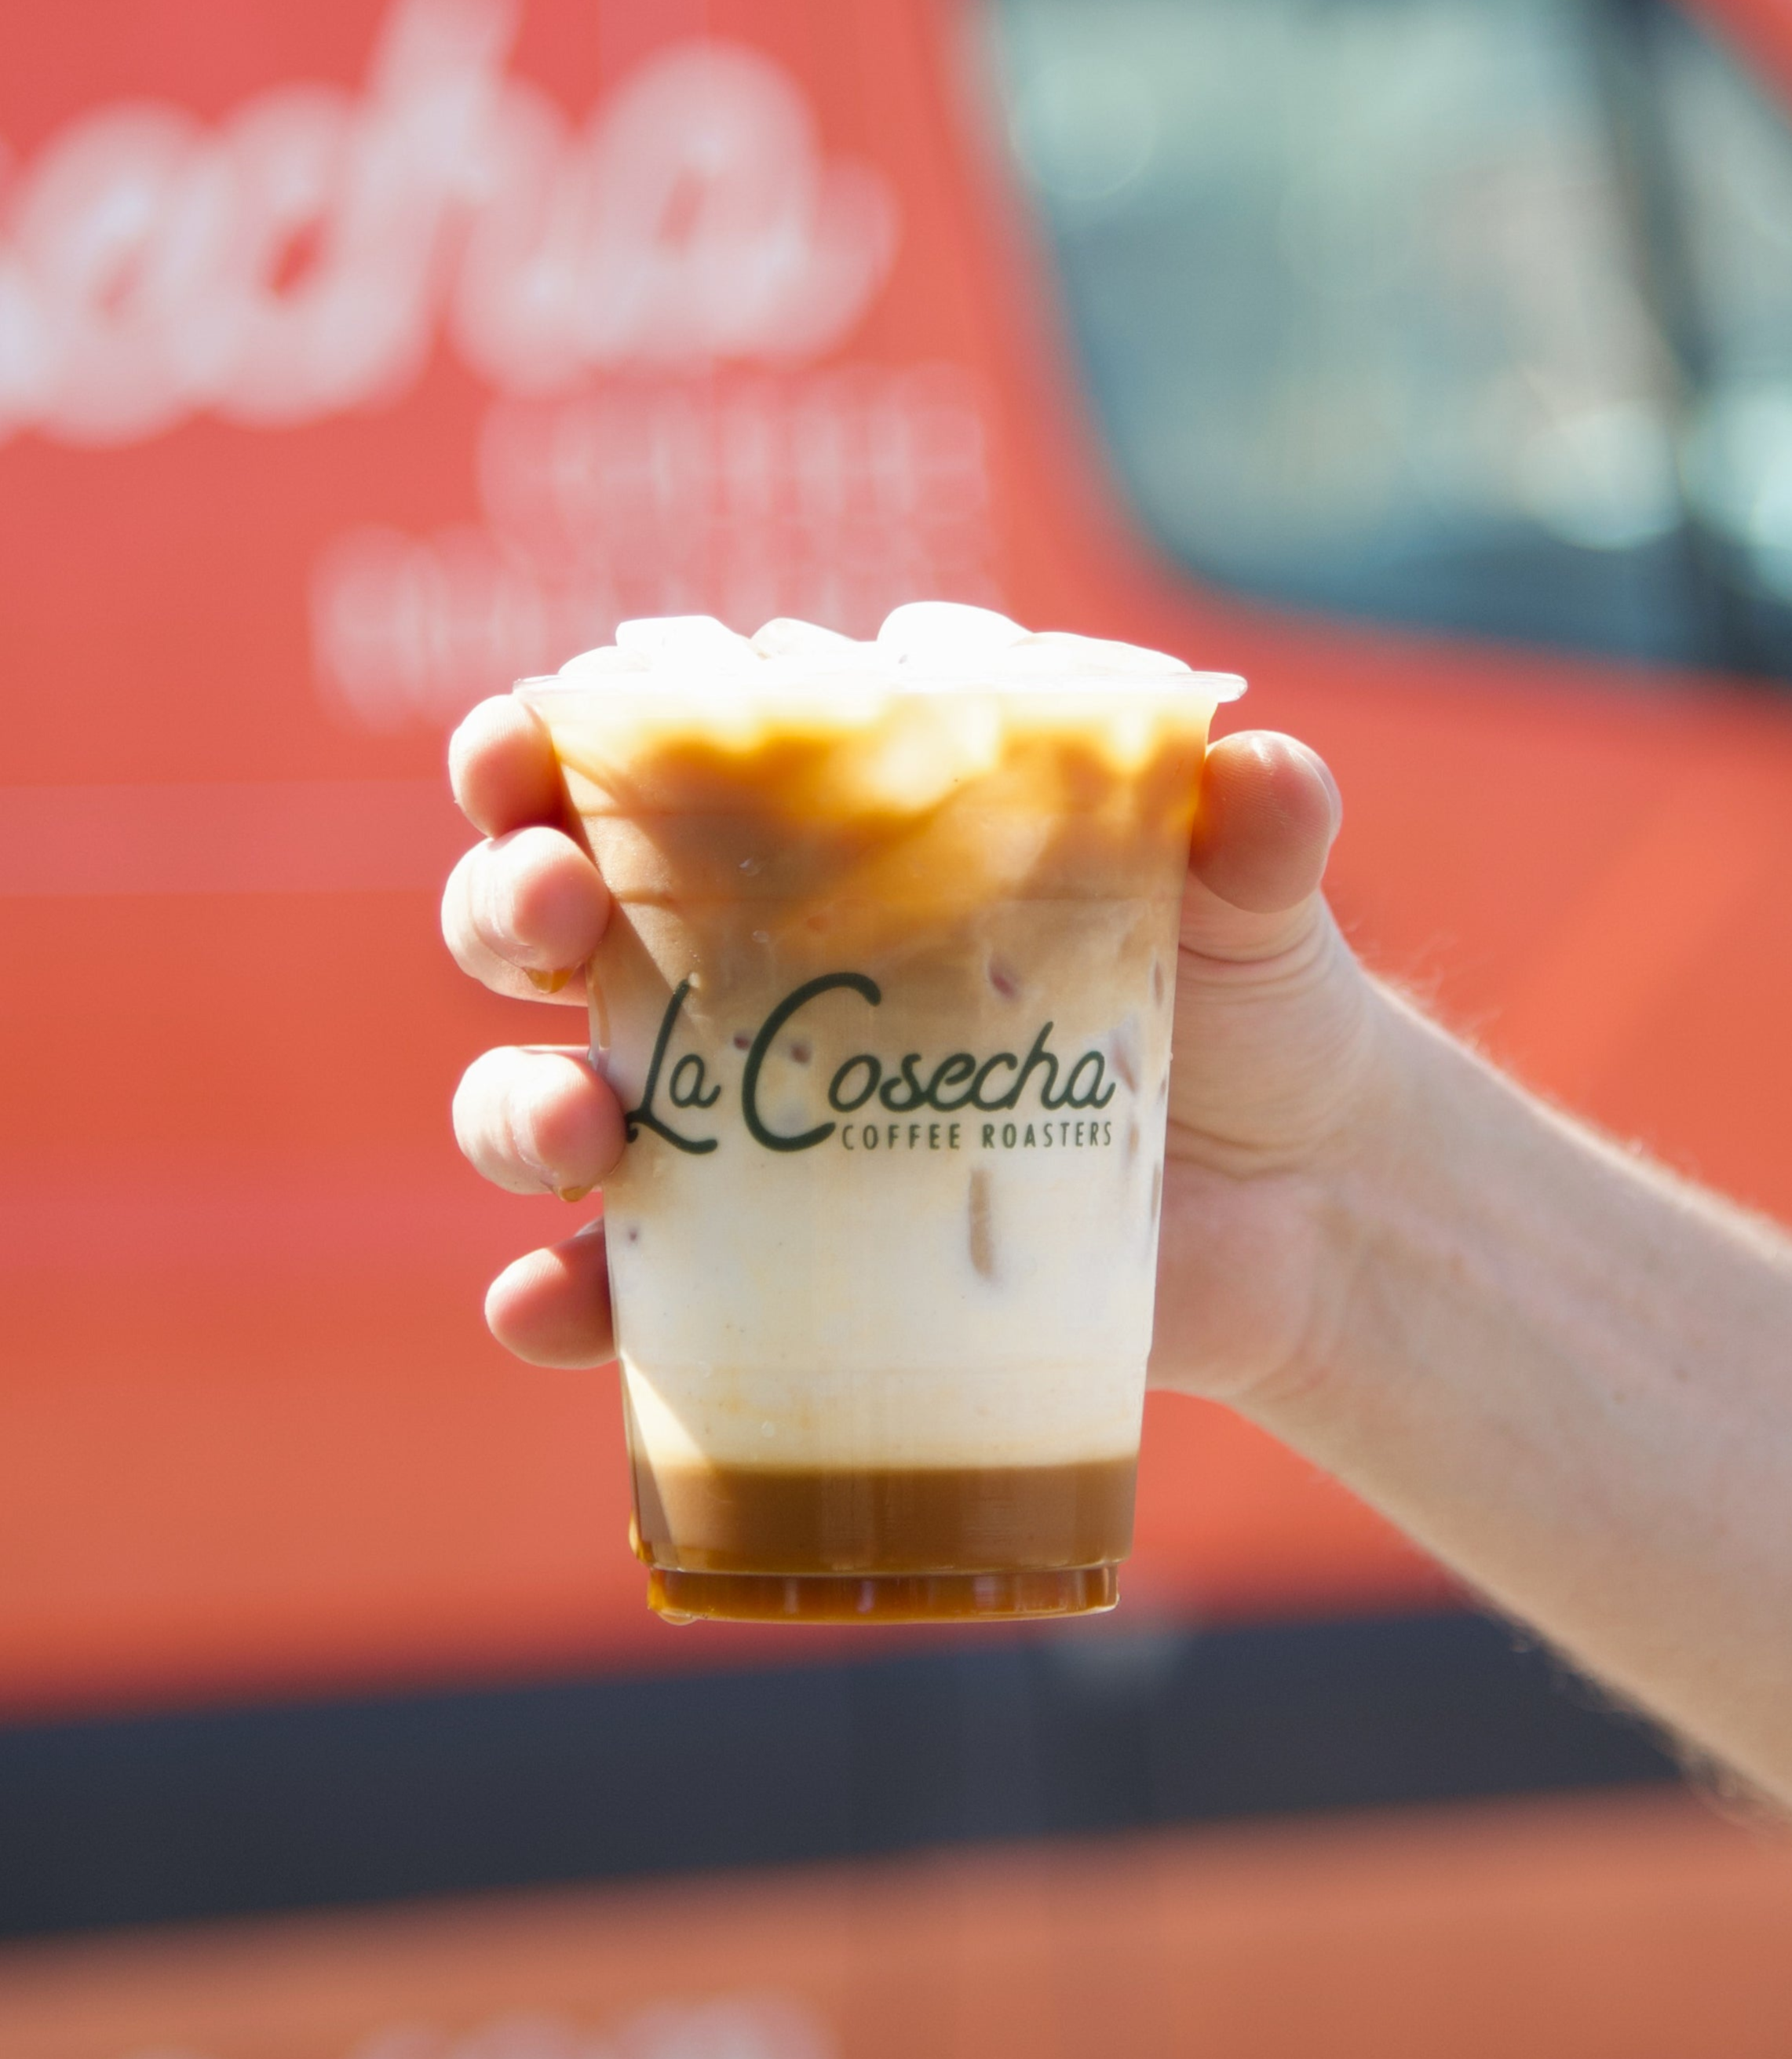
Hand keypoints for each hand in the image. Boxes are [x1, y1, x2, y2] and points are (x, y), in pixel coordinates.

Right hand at [443, 701, 1373, 1395]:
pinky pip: (620, 1292)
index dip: (538, 751)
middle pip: (544, 920)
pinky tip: (551, 1307)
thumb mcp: (1247, 898)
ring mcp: (740, 1126)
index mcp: (817, 839)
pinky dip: (560, 1301)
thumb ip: (1249, 831)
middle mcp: (738, 970)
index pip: (632, 768)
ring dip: (512, 1108)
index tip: (521, 751)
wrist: (1298, 1203)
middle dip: (507, 901)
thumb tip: (1263, 780)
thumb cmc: (1245, 999)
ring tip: (583, 1132)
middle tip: (555, 911)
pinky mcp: (765, 1270)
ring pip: (542, 1099)